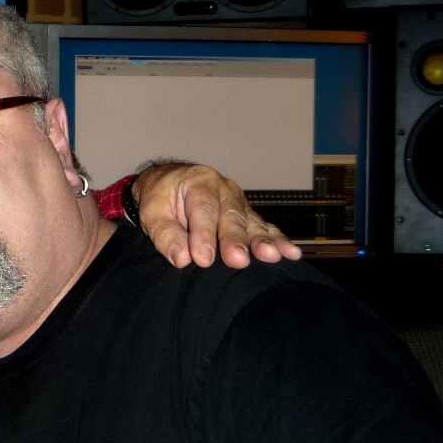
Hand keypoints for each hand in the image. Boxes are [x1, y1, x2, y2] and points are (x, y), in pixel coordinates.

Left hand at [133, 162, 301, 269]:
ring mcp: (238, 201)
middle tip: (238, 260)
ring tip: (271, 256)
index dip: (203, 235)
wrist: (169, 184)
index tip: (203, 260)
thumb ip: (166, 235)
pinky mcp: (247, 215)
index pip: (202, 210)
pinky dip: (276, 240)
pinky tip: (290, 253)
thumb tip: (182, 259)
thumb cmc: (160, 200)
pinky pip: (263, 227)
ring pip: (251, 222)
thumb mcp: (152, 214)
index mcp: (198, 182)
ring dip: (262, 241)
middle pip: (231, 215)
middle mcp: (223, 188)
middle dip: (235, 239)